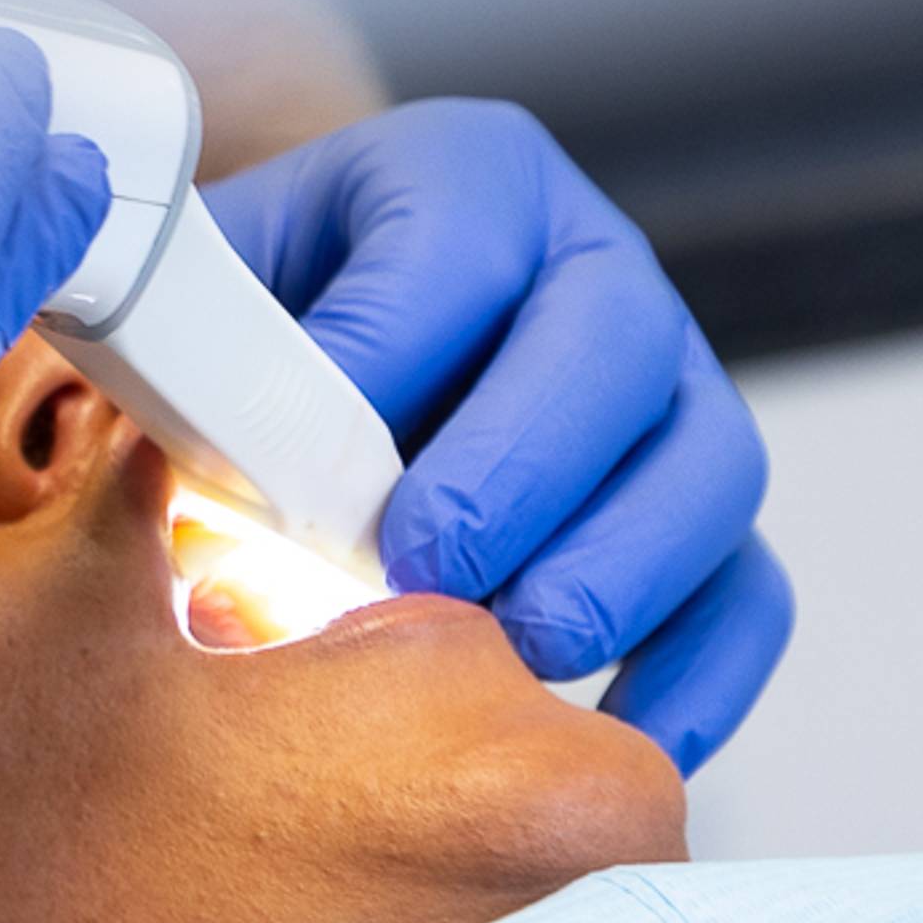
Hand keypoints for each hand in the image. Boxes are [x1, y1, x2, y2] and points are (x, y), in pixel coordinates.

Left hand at [202, 99, 791, 771]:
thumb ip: (186, 336)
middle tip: (424, 565)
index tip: (309, 460)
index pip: (451, 239)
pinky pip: (745, 593)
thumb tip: (178, 423)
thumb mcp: (207, 292)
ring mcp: (670, 390)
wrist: (306, 370)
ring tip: (513, 652)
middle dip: (516, 468)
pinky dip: (697, 676)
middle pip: (610, 346)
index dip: (385, 352)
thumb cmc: (253, 331)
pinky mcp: (701, 512)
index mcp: (466, 180)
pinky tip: (619, 741)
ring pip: (707, 469)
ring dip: (616, 573)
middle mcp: (592, 268)